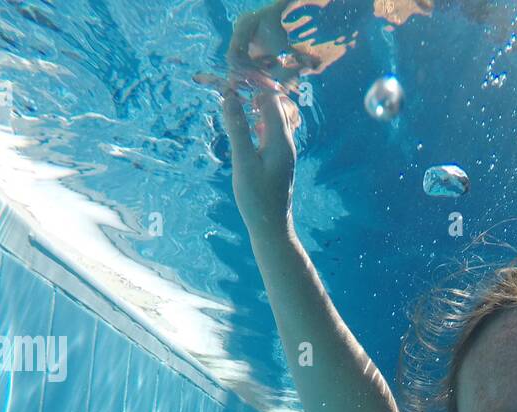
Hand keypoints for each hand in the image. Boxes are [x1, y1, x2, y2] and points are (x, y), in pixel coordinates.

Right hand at [195, 5, 305, 232]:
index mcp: (280, 140)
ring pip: (273, 118)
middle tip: (230, 84)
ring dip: (254, 106)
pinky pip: (270, 131)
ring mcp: (284, 152)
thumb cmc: (257, 199)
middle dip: (254, 91)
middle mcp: (286, 143)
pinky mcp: (278, 161)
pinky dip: (256, 122)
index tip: (230, 76)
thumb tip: (230, 95)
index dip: (251, 84)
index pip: (270, 98)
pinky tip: (243, 125)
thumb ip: (237, 128)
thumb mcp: (243, 162)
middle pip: (274, 104)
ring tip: (233, 99)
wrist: (272, 229)